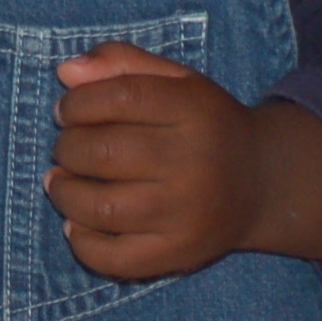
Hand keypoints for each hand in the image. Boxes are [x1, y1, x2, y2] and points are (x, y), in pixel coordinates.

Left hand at [45, 43, 264, 277]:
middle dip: (67, 148)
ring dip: (65, 193)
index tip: (65, 111)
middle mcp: (193, 161)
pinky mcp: (179, 254)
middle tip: (65, 147)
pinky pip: (116, 258)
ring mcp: (186, 213)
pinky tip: (75, 223)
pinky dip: (82, 242)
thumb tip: (65, 73)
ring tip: (60, 182)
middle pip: (104, 152)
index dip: (78, 103)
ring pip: (102, 207)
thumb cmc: (204, 123)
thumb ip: (121, 62)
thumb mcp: (175, 79)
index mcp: (193, 109)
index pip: (120, 97)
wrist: (261, 182)